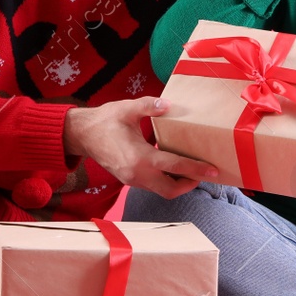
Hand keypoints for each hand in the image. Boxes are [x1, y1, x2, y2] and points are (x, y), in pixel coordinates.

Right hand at [63, 97, 220, 198]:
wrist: (81, 135)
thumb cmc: (104, 120)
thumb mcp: (127, 108)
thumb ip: (148, 105)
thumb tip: (169, 105)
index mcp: (139, 157)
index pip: (175, 167)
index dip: (196, 169)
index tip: (213, 170)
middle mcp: (137, 174)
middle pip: (171, 190)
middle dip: (190, 184)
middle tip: (205, 173)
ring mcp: (132, 180)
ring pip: (162, 191)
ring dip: (178, 184)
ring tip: (192, 170)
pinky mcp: (129, 180)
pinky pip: (153, 186)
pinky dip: (166, 181)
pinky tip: (173, 167)